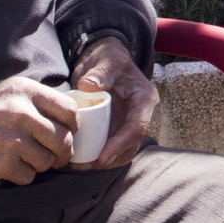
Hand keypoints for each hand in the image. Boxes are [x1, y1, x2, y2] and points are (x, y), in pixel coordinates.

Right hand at [0, 76, 77, 183]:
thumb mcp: (12, 87)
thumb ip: (40, 99)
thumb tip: (69, 116)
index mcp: (28, 92)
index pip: (70, 110)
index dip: (74, 125)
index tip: (69, 131)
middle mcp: (23, 115)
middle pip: (63, 140)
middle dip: (63, 151)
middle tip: (57, 154)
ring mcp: (12, 141)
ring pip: (47, 161)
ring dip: (42, 164)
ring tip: (30, 158)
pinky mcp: (0, 164)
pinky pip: (28, 177)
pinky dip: (24, 175)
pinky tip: (14, 165)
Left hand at [69, 36, 158, 169]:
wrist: (103, 60)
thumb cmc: (108, 58)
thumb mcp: (107, 61)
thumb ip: (100, 73)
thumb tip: (87, 86)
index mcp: (144, 99)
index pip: (137, 127)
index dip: (121, 144)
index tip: (103, 157)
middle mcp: (139, 115)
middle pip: (130, 145)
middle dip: (111, 158)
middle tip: (88, 164)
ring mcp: (126, 123)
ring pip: (121, 151)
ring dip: (102, 161)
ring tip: (80, 164)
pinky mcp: (114, 128)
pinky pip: (108, 147)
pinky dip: (95, 155)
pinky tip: (79, 159)